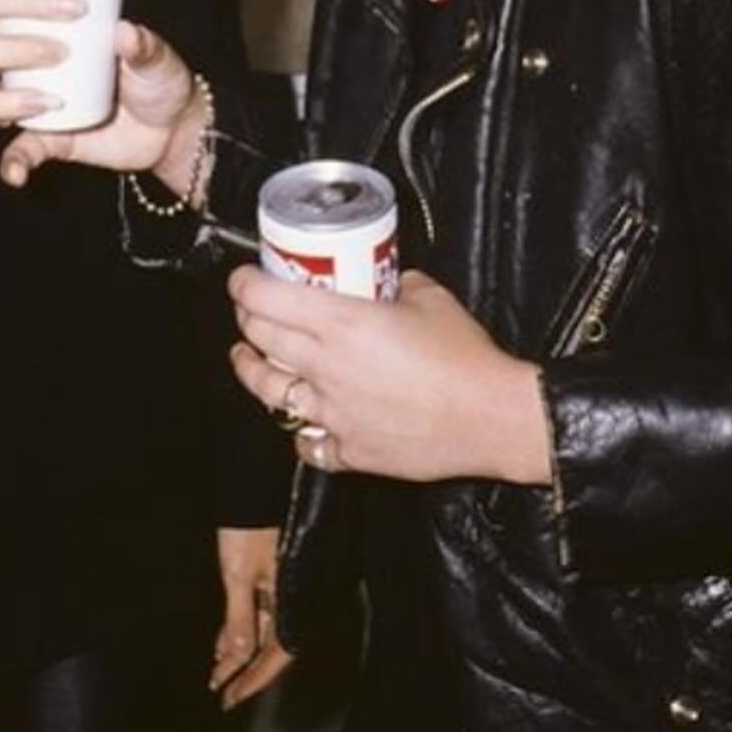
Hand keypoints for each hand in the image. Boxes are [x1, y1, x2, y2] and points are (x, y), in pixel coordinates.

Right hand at [0, 21, 202, 188]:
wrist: (174, 133)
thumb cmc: (164, 82)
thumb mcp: (156, 60)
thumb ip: (143, 47)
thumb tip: (126, 31)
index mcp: (72, 38)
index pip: (29, 20)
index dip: (1, 17)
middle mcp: (51, 69)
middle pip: (7, 61)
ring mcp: (49, 105)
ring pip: (7, 105)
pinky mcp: (54, 139)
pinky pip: (26, 149)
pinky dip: (16, 161)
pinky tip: (14, 174)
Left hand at [210, 526, 292, 710]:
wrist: (258, 477)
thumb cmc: (249, 522)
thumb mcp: (239, 573)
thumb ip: (240, 617)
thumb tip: (238, 657)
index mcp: (292, 597)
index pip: (278, 653)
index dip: (255, 678)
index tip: (232, 696)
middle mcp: (293, 593)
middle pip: (272, 644)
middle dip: (245, 669)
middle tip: (222, 690)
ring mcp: (284, 582)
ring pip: (265, 627)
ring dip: (241, 647)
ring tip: (218, 669)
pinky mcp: (274, 570)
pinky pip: (261, 608)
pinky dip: (243, 625)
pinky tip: (225, 638)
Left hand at [230, 268, 552, 485]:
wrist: (491, 417)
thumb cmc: (464, 353)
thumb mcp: (429, 297)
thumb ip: (398, 283)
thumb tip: (387, 280)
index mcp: (340, 323)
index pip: (266, 299)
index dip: (243, 285)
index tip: (240, 279)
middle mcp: (325, 368)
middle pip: (260, 340)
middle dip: (245, 320)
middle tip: (247, 311)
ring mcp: (333, 414)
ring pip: (268, 394)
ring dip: (252, 372)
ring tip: (247, 359)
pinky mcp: (350, 452)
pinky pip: (309, 443)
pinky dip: (301, 430)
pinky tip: (304, 421)